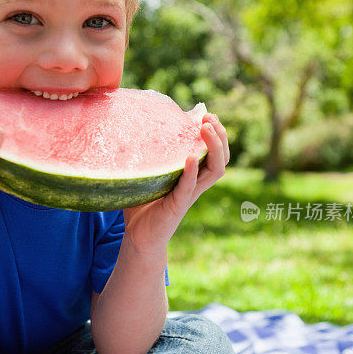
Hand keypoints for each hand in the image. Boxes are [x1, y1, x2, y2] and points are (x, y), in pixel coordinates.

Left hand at [122, 113, 228, 253]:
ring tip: (206, 129)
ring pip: (215, 170)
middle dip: (220, 135)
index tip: (206, 114)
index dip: (216, 134)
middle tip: (210, 117)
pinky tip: (191, 157)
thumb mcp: (146, 176)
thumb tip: (131, 129)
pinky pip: (190, 187)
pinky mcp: (178, 205)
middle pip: (221, 158)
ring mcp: (189, 195)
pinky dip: (192, 171)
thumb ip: (146, 157)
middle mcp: (196, 185)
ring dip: (213, 148)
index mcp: (192, 177)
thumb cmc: (141, 207)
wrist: (138, 238)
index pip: (215, 153)